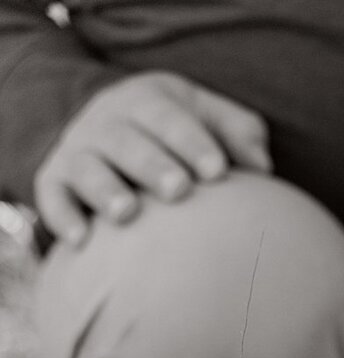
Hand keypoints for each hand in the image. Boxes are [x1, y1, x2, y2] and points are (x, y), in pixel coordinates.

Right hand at [34, 71, 271, 246]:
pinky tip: (81, 240)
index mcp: (147, 101)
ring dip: (105, 188)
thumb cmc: (176, 134)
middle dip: (152, 163)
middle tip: (179, 189)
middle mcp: (107, 122)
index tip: (217, 171)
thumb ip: (238, 132)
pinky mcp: (55, 181)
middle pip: (126, 139)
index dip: (192, 141)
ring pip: (87, 166)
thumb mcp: (205, 118)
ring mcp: (78, 151)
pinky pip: (51, 196)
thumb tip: (262, 166)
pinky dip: (62, 216)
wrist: (110, 132)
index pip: (168, 116)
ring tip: (127, 213)